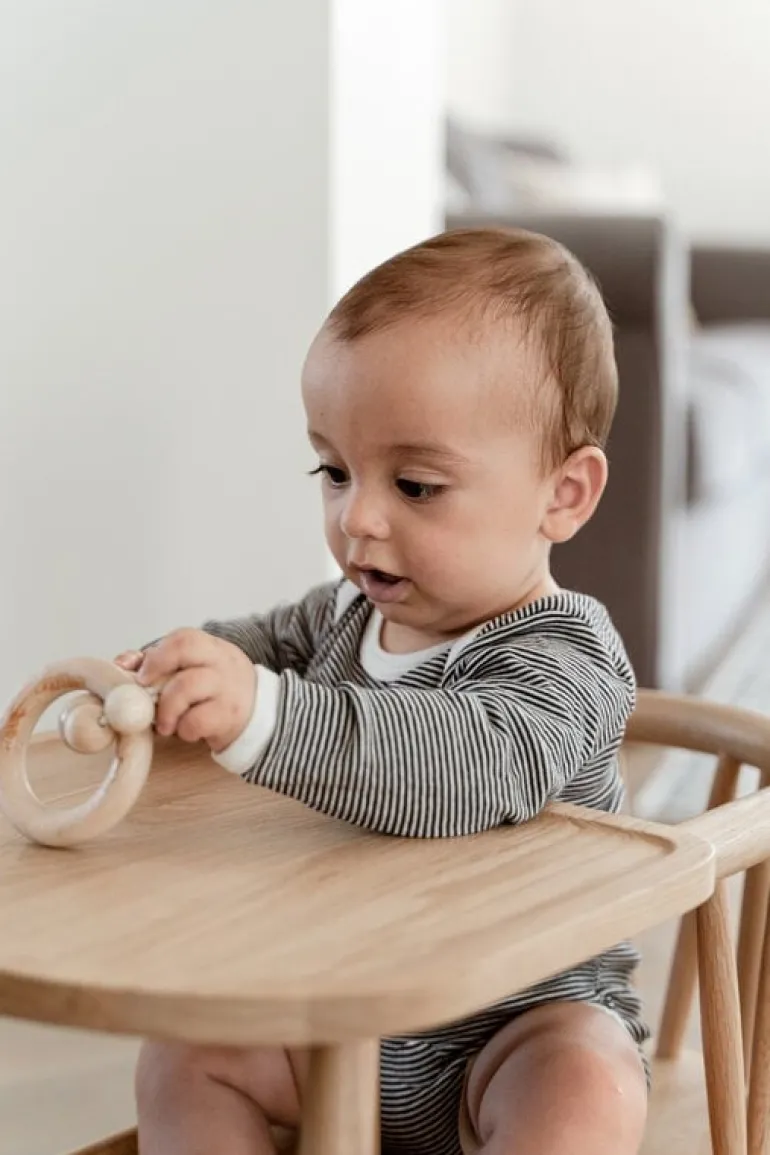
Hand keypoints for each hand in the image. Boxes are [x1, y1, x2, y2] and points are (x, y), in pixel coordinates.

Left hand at [114, 630, 255, 752]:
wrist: (260, 717)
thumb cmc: (217, 693)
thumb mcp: (195, 671)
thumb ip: (160, 665)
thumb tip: (122, 663)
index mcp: (211, 648)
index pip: (183, 637)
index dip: (156, 655)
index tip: (141, 676)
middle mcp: (221, 662)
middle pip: (186, 648)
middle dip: (157, 669)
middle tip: (147, 695)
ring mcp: (227, 688)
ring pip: (187, 686)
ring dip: (166, 709)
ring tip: (165, 724)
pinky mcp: (229, 716)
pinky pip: (196, 721)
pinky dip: (184, 730)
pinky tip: (187, 731)